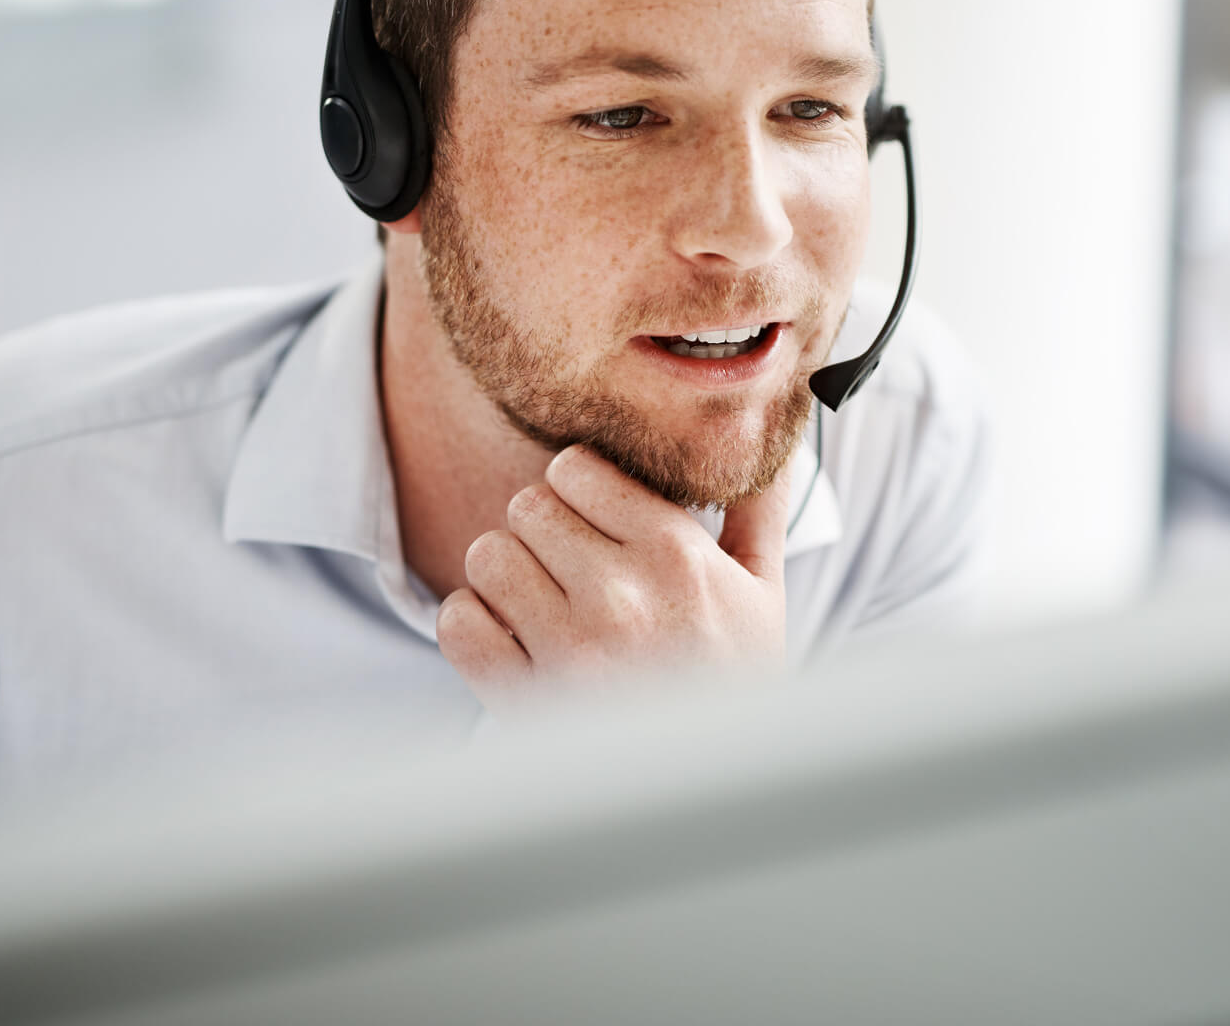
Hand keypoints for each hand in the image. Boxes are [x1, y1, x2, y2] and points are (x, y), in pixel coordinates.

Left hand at [437, 444, 789, 711]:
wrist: (713, 789)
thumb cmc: (735, 686)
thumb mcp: (763, 595)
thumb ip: (757, 511)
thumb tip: (771, 440)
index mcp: (676, 556)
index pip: (574, 468)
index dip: (575, 489)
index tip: (591, 521)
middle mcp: (621, 596)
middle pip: (526, 505)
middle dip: (541, 531)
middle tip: (566, 568)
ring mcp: (570, 650)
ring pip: (486, 555)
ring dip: (504, 576)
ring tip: (538, 605)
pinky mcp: (525, 701)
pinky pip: (458, 622)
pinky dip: (470, 626)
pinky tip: (508, 641)